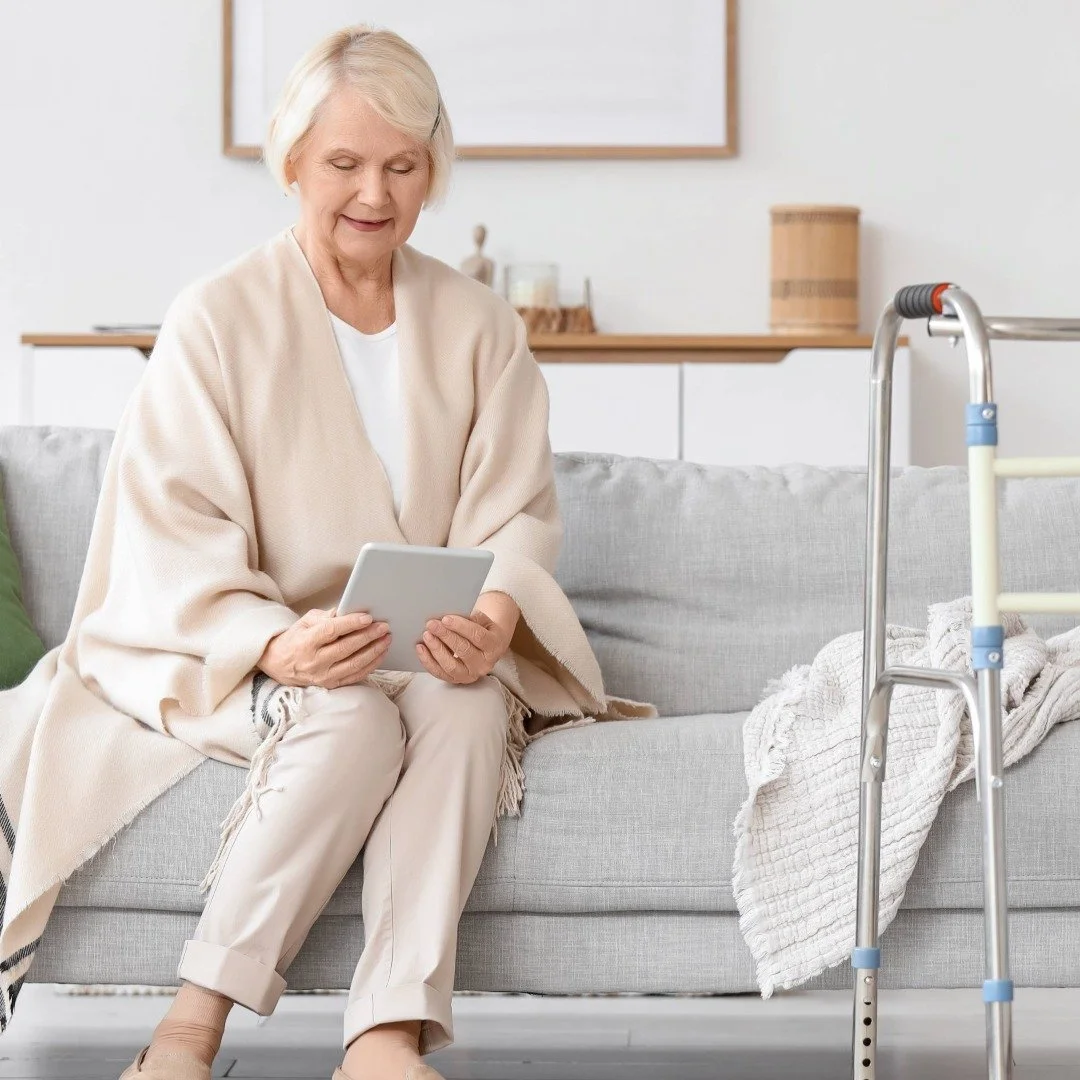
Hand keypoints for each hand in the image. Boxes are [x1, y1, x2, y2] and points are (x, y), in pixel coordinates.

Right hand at [257, 607, 390, 688]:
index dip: (351, 624)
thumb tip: (348, 611)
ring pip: (354, 664)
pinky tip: (380, 654)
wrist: (279, 665)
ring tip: (386, 639)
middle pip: (346, 648)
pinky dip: (371, 665)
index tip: (368, 617)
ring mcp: (323, 676)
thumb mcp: (305, 622)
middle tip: (384, 627)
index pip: (331, 631)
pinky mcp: (331, 685)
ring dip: (374, 651)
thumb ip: (326, 616)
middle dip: (368, 636)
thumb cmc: (296, 639)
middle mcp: (314, 661)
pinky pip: (356, 676)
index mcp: (305, 643)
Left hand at [416, 593, 517, 684]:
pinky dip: (428, 661)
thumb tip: (447, 619)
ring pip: (451, 666)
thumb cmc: (483, 629)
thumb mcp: (483, 620)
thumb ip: (470, 619)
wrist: (488, 646)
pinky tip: (420, 648)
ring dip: (436, 650)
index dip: (461, 627)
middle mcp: (484, 664)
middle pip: (464, 651)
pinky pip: (440, 673)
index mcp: (494, 646)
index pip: (478, 636)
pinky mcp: (457, 680)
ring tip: (426, 635)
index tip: (445, 618)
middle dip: (446, 636)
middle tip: (431, 624)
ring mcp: (470, 674)